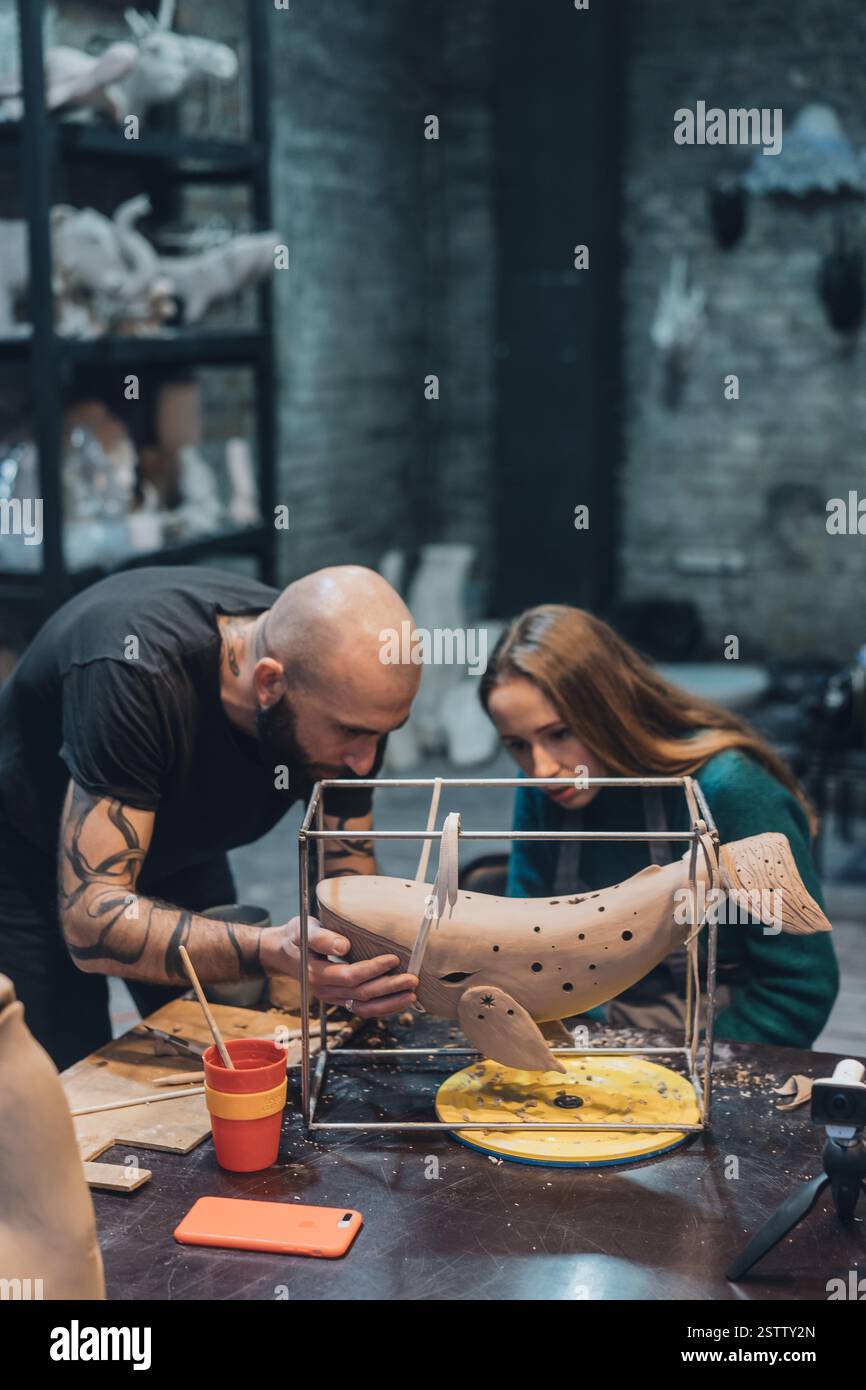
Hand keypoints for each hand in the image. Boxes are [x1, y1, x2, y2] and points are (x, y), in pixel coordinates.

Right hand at [262, 915, 417, 1018]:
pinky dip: (382, 1007)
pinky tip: (398, 1001)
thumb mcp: (302, 929)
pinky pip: (361, 1008)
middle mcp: (325, 990)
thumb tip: (344, 945)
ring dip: (389, 1004)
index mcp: (316, 974)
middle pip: (361, 994)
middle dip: (389, 988)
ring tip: (411, 996)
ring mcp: (332, 997)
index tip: (394, 959)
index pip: (350, 976)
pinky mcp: (338, 998)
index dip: (374, 969)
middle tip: (412, 979)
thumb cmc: (295, 936)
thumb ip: (321, 936)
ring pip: (363, 1007)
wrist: (281, 952)